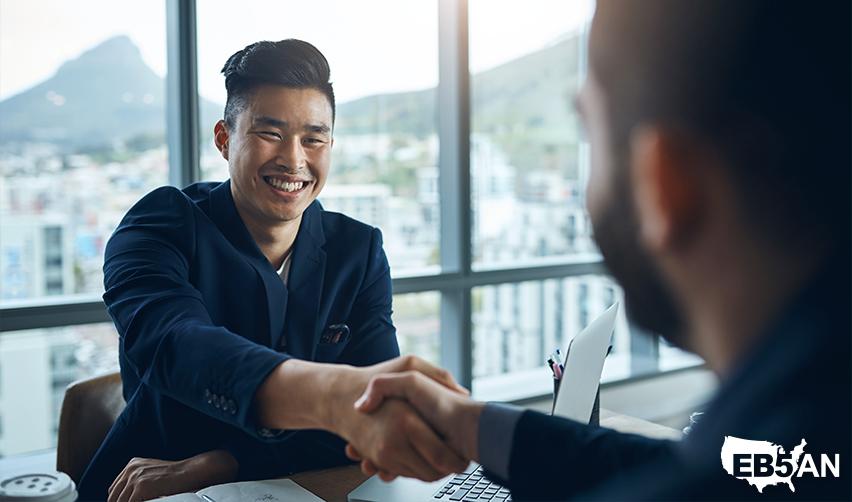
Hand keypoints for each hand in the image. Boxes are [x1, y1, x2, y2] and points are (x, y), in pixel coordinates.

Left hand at [107, 449, 237, 501]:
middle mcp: (130, 469)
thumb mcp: (152, 473)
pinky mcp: (141, 488)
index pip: (113, 490)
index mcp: (131, 465)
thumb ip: (137, 482)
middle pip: (114, 497)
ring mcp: (135, 478)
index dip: (117, 501)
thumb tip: (125, 498)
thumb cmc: (176, 477)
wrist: (192, 472)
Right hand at [254, 355, 468, 481]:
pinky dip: (411, 467)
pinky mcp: (376, 459)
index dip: (457, 459)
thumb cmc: (372, 376)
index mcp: (406, 422)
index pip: (442, 456)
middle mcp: (392, 443)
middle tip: (457, 461)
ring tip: (440, 458)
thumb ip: (438, 375)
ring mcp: (382, 455)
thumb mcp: (409, 363)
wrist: (336, 396)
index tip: (465, 455)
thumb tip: (462, 393)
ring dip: (430, 470)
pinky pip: (401, 472)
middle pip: (432, 472)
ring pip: (417, 476)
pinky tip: (417, 452)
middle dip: (447, 469)